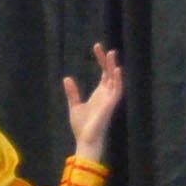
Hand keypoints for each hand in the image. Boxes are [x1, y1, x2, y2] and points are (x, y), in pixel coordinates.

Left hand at [63, 43, 123, 163]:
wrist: (85, 138)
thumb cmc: (82, 125)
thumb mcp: (74, 105)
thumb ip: (73, 93)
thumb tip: (67, 78)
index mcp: (99, 93)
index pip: (103, 73)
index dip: (101, 61)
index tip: (97, 47)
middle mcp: (106, 94)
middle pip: (108, 73)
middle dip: (106, 60)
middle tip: (101, 47)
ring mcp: (110, 99)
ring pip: (114, 79)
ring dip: (113, 67)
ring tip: (111, 53)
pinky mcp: (111, 105)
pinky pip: (117, 90)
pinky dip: (118, 80)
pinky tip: (116, 70)